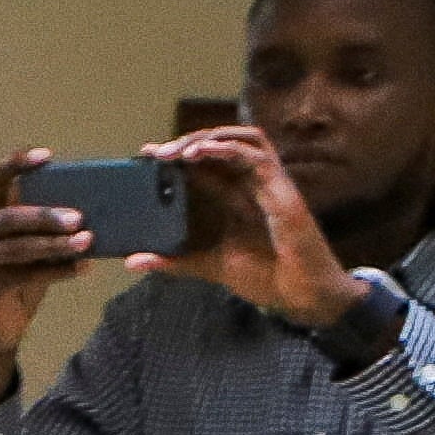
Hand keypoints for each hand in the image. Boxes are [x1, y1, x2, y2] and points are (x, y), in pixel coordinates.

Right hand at [0, 147, 87, 407]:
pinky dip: (57, 271)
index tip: (47, 156)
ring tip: (88, 241)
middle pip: (9, 216)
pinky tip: (82, 268)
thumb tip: (97, 206)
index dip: (17, 163)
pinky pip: (24, 274)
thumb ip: (49, 227)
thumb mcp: (34, 247)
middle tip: (79, 217)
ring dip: (56, 244)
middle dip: (45, 215)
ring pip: (19, 247)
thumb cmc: (21, 279)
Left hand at [136, 124, 365, 337]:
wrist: (302, 295)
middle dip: (189, 141)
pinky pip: (257, 156)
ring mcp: (270, 184)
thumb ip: (174, 261)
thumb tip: (132, 261)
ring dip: (209, 138)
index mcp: (239, 197)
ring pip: (243, 139)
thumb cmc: (269, 278)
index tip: (147, 155)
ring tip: (178, 150)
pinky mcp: (282, 191)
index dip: (179, 154)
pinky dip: (228, 149)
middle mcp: (254, 185)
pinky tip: (201, 153)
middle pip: (224, 143)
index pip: (208, 165)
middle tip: (157, 152)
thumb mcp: (209, 266)